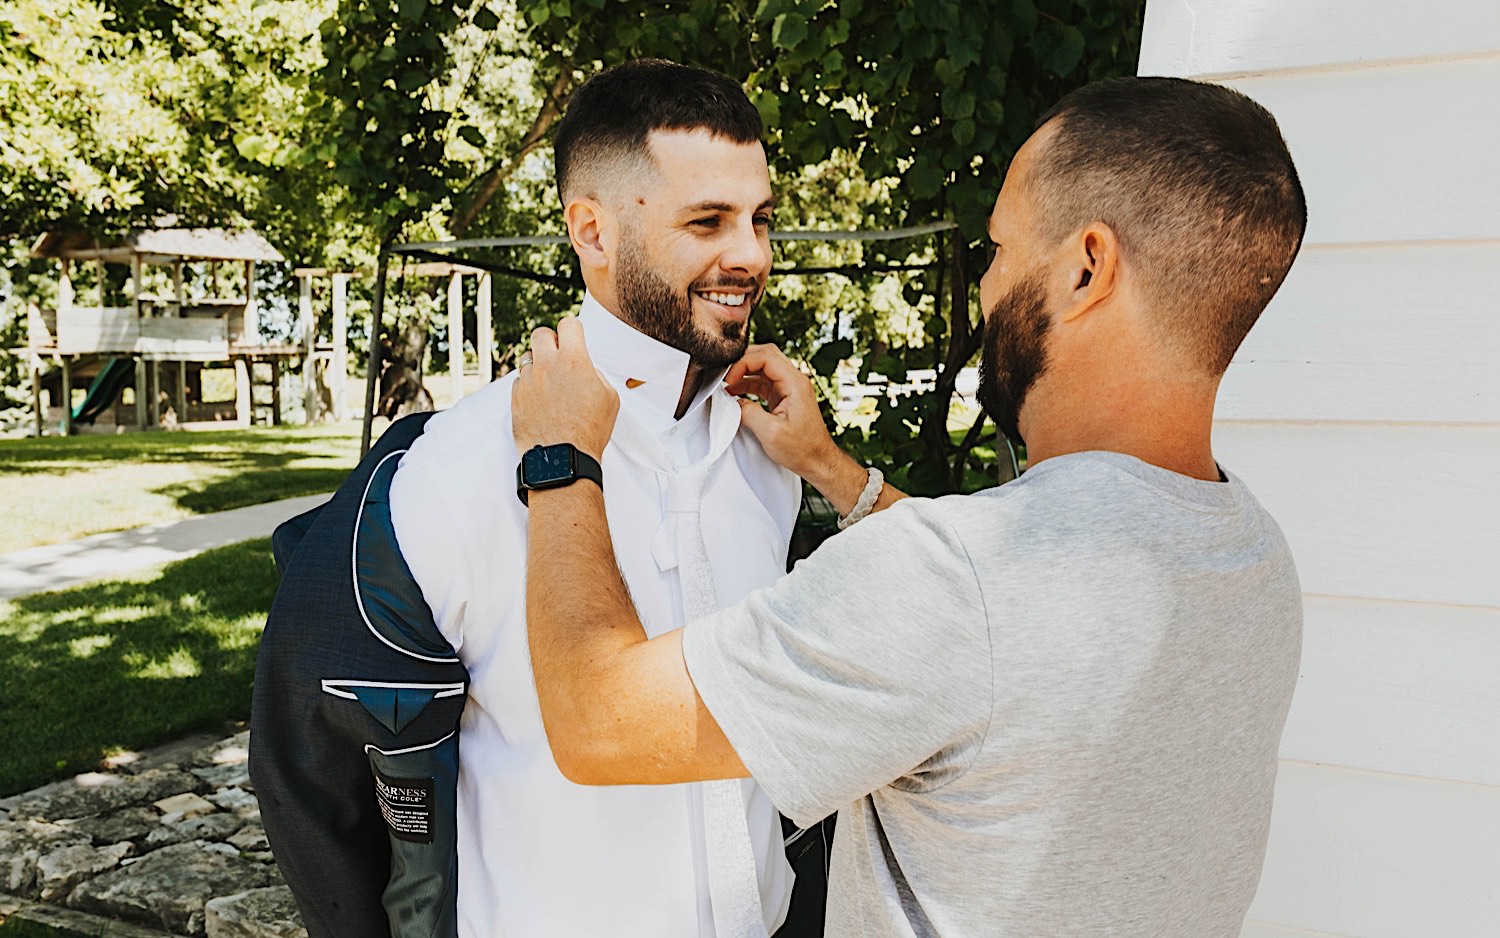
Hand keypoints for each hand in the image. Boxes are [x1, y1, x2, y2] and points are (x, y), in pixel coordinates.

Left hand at [512, 317, 618, 460]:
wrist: (562, 459)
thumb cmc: (587, 433)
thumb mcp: (609, 398)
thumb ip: (595, 375)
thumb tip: (586, 370)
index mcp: (573, 361)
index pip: (568, 324)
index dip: (573, 330)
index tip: (573, 336)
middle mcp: (546, 366)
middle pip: (540, 333)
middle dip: (550, 341)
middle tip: (557, 355)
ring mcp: (528, 381)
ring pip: (528, 357)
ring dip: (538, 365)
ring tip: (550, 383)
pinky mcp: (515, 397)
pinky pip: (520, 381)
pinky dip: (529, 386)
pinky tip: (541, 401)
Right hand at [725, 343, 846, 484]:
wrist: (817, 460)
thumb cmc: (802, 448)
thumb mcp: (770, 433)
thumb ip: (748, 413)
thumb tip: (733, 402)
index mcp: (795, 383)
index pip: (766, 356)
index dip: (743, 364)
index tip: (730, 380)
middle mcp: (795, 380)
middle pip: (766, 355)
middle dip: (742, 361)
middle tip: (725, 376)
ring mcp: (790, 387)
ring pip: (764, 367)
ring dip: (744, 372)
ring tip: (727, 386)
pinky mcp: (785, 396)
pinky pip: (764, 381)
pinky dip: (749, 384)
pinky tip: (735, 393)